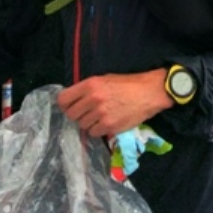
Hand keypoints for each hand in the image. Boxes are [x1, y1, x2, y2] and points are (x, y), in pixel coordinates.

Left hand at [57, 71, 171, 137]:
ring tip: (99, 117)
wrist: (148, 93)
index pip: (63, 99)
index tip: (70, 107)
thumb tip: (73, 100)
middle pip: (71, 114)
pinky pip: (93, 133)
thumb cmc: (127, 84)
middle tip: (87, 113)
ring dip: (88, 123)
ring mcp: (101, 114)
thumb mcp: (104, 79)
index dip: (65, 105)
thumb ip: (87, 89)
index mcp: (90, 85)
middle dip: (77, 115)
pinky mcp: (109, 126)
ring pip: (82, 125)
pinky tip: (106, 123)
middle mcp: (93, 99)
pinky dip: (98, 130)